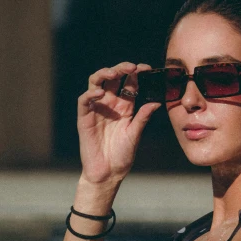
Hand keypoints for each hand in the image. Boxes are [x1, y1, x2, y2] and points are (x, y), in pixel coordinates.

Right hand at [77, 62, 160, 184]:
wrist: (108, 172)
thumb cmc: (122, 154)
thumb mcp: (135, 134)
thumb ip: (143, 118)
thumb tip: (156, 102)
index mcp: (125, 106)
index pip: (130, 83)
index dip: (137, 73)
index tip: (147, 68)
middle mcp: (110, 104)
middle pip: (113, 78)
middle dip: (121, 69)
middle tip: (131, 67)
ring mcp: (97, 108)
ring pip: (96, 83)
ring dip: (104, 74)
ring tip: (114, 73)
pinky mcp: (84, 117)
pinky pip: (85, 101)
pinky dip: (90, 93)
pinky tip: (100, 93)